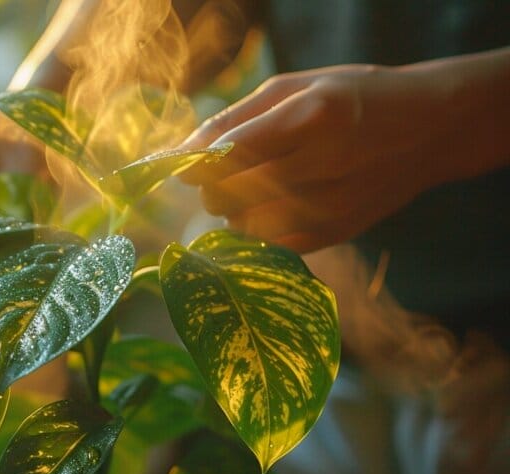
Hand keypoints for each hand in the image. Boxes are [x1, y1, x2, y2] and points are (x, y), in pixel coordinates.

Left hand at [178, 64, 461, 252]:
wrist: (431, 130)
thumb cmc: (353, 99)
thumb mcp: (296, 87)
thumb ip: (235, 118)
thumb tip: (182, 154)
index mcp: (312, 116)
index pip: (229, 153)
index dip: (197, 163)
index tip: (189, 164)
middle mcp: (324, 163)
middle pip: (229, 194)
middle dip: (212, 187)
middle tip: (223, 174)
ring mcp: (332, 204)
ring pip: (244, 225)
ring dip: (233, 211)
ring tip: (254, 188)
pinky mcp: (336, 233)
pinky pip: (270, 245)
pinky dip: (258, 230)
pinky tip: (273, 208)